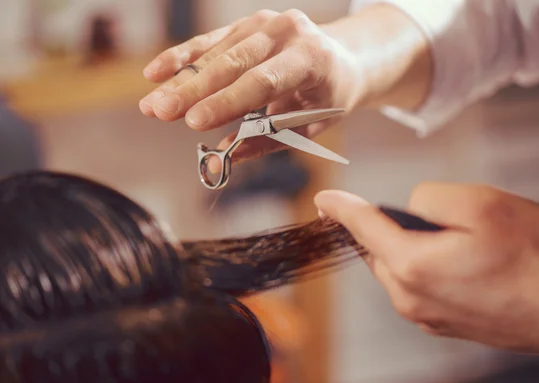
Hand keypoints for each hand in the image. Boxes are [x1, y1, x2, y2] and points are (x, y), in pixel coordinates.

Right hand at [139, 9, 361, 163]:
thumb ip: (266, 141)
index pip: (263, 81)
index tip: (194, 122)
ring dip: (180, 79)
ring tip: (152, 104)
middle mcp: (287, 32)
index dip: (227, 101)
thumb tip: (222, 161)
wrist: (344, 57)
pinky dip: (183, 57)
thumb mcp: (310, 125)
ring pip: (216, 51)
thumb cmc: (328, 97)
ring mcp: (265, 23)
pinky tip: (156, 72)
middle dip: (193, 89)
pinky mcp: (248, 24)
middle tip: (160, 111)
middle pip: (233, 63)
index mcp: (311, 59)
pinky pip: (210, 41)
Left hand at [314, 183, 538, 366]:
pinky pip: (417, 287)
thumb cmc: (533, 256)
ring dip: (411, 248)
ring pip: (398, 268)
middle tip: (437, 218)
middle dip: (391, 227)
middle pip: (379, 250)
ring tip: (460, 243)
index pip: (363, 228)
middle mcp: (410, 297)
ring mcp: (426, 316)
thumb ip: (429, 198)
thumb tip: (408, 208)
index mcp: (411, 265)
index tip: (323, 200)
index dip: (342, 208)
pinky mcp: (443, 325)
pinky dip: (425, 268)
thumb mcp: (481, 204)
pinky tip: (464, 264)